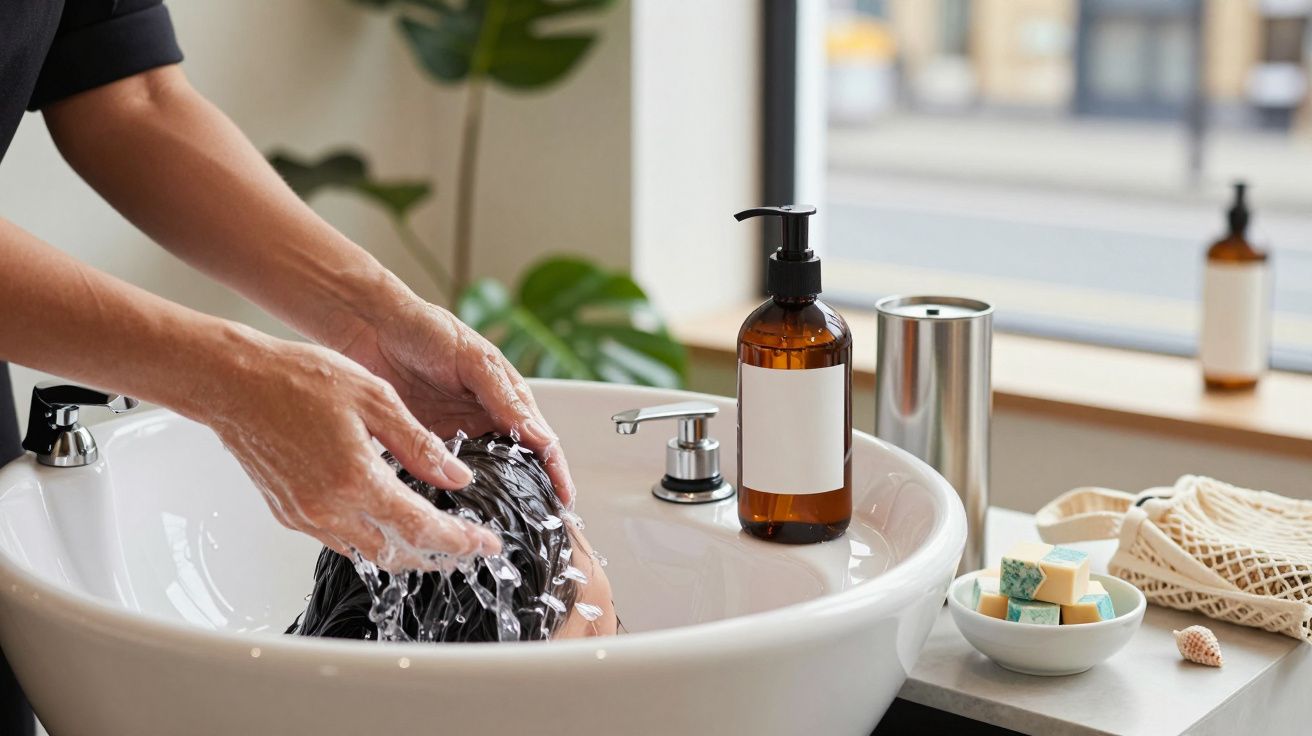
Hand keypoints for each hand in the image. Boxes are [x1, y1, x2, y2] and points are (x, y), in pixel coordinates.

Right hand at [206, 332, 500, 570]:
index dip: (461, 542)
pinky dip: (372, 539)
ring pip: (369, 552)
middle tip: (469, 548)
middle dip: (439, 555)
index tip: (488, 545)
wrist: (234, 383)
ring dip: (406, 552)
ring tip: (437, 539)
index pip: (423, 530)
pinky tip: (388, 522)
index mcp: (356, 480)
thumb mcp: (375, 399)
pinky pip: (341, 540)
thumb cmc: (299, 380)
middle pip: (398, 552)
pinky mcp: (290, 514)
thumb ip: (419, 444)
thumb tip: (457, 477)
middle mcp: (329, 510)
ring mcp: (306, 517)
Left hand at [339, 299, 575, 504]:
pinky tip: (446, 509)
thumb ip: (506, 398)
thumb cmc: (424, 329)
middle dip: (525, 494)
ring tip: (493, 524)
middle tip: (533, 521)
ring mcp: (451, 437)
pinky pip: (436, 477)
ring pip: (477, 479)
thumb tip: (541, 436)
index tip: (564, 499)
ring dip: (484, 499)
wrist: (367, 325)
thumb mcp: (474, 360)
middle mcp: (482, 422)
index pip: (540, 441)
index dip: (555, 471)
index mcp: (505, 399)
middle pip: (513, 468)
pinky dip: (443, 493)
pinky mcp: (418, 447)